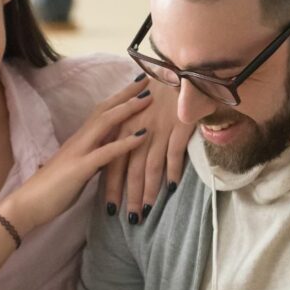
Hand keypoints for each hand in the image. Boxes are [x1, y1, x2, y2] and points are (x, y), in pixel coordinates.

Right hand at [0, 78, 151, 234]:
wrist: (27, 204)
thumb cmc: (51, 191)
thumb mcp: (78, 170)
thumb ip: (93, 159)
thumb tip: (109, 154)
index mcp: (79, 140)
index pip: (101, 112)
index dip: (119, 98)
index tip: (138, 86)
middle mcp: (79, 140)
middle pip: (105, 109)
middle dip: (127, 93)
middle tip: (148, 79)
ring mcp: (79, 152)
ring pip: (105, 123)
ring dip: (128, 109)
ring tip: (149, 98)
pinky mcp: (80, 168)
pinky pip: (106, 152)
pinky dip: (126, 143)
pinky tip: (143, 136)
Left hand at [103, 76, 191, 222]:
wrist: (179, 69)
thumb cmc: (158, 92)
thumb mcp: (136, 112)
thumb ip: (129, 134)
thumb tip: (123, 159)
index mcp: (124, 127)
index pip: (113, 162)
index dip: (112, 186)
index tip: (110, 208)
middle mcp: (138, 130)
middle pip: (131, 169)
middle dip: (129, 196)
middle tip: (129, 219)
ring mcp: (158, 129)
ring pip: (150, 166)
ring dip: (148, 191)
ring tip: (147, 211)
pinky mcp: (178, 126)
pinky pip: (174, 153)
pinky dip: (173, 171)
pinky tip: (172, 188)